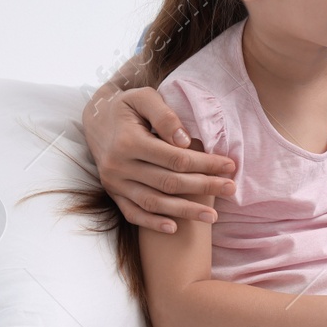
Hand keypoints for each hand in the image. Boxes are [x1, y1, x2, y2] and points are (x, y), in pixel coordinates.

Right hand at [84, 86, 235, 233]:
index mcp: (128, 141)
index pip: (175, 158)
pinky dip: (152, 223)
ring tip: (212, 216)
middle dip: (203, 187)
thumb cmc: (127, 105)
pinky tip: (175, 228)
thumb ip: (164, 116)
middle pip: (168, 182)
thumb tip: (185, 141)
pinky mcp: (112, 193)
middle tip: (231, 189)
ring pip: (153, 202)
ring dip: (184, 211)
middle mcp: (118, 166)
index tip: (229, 165)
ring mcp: (114, 183)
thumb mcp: (144, 98)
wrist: (95, 118)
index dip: (205, 163)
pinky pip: (132, 213)